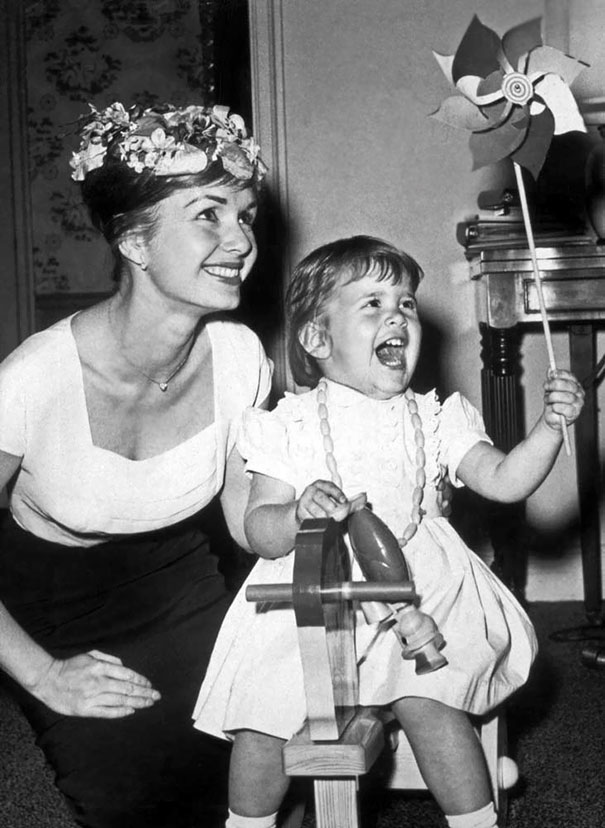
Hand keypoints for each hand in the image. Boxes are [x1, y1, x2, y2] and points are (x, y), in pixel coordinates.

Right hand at [33, 650, 160, 717]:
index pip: (127, 675)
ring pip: (120, 701)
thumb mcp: (90, 655)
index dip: (141, 680)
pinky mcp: (85, 709)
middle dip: (144, 693)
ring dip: (137, 703)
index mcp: (100, 667)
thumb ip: (108, 660)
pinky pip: (107, 712)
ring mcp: (92, 697)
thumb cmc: (71, 666)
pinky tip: (131, 711)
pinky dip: (121, 712)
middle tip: (156, 696)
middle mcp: (98, 682)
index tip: (150, 685)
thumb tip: (124, 667)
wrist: (48, 680)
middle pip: (127, 689)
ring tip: (148, 703)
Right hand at [295, 480, 366, 523]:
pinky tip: (319, 522)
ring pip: (318, 512)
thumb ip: (352, 501)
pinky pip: (312, 519)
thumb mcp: (337, 501)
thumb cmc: (324, 505)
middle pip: (323, 499)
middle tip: (337, 516)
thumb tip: (364, 497)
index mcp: (321, 484)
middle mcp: (311, 490)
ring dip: (326, 518)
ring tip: (328, 520)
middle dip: (333, 509)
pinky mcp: (300, 511)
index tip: (344, 500)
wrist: (306, 512)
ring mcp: (304, 500)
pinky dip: (318, 523)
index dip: (338, 493)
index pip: (330, 486)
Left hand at [543, 369, 584, 431]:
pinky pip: (565, 408)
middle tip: (546, 387)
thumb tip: (551, 369)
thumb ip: (551, 378)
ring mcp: (578, 403)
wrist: (551, 416)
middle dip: (554, 385)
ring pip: (566, 396)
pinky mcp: (574, 413)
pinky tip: (554, 407)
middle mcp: (579, 392)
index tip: (551, 375)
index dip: (560, 374)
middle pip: (568, 385)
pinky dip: (556, 407)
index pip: (570, 376)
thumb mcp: (550, 388)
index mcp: (574, 384)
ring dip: (552, 398)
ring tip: (548, 400)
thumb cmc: (552, 401)